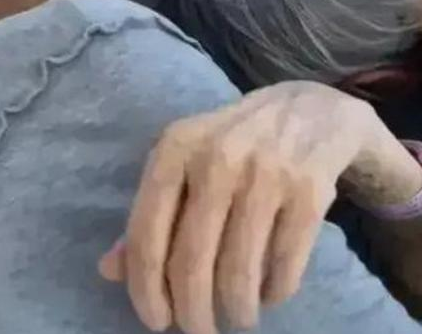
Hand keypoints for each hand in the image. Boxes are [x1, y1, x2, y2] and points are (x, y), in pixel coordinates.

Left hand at [98, 81, 416, 333]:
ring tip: (239, 314)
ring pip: (239, 272)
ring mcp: (268, 172)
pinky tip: (271, 291)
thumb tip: (109, 270)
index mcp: (178, 146)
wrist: (312, 109)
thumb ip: (152, 208)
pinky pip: (284, 265)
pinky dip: (275, 292)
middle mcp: (219, 156)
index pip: (146, 235)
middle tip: (200, 329)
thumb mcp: (189, 157)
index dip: (146, 291)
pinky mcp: (310, 190)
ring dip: (236, 310)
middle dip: (193, 315)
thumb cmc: (240, 139)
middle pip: (191, 263)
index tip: (158, 321)